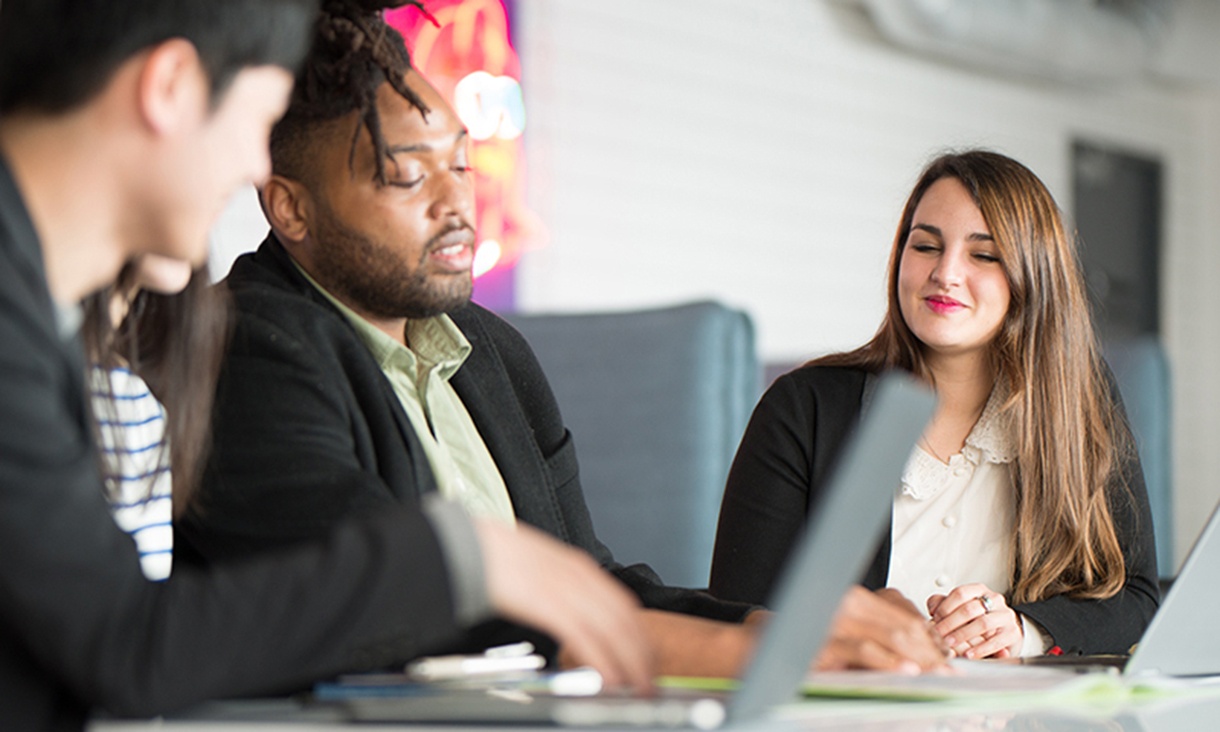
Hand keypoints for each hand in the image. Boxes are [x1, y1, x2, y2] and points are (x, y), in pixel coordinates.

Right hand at [475, 520, 654, 691]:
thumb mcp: (537, 569)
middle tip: (649, 681)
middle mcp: (579, 576)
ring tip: (637, 687)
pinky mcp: (548, 603)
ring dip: (630, 662)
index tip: (646, 657)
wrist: (468, 544)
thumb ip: (557, 590)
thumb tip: (567, 617)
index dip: (639, 634)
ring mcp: (565, 589)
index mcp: (578, 566)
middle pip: (625, 619)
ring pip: (613, 630)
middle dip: (642, 654)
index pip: (623, 604)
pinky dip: (602, 661)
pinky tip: (609, 679)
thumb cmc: (494, 558)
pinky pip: (585, 637)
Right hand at [816, 586, 947, 671]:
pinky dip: (889, 661)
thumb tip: (922, 648)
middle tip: (948, 672)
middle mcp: (849, 604)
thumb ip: (881, 631)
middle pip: (905, 628)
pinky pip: (865, 651)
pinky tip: (906, 670)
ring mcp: (838, 622)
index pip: (907, 618)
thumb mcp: (852, 630)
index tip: (947, 658)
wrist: (772, 642)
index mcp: (858, 598)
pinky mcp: (827, 643)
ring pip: (892, 636)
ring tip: (937, 673)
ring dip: (919, 657)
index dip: (931, 639)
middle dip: (931, 652)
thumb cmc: (815, 640)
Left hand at [927, 583, 1021, 658]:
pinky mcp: (1012, 633)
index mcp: (979, 590)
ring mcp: (1005, 616)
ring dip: (963, 635)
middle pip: (969, 609)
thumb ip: (943, 604)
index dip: (945, 607)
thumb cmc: (977, 620)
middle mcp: (994, 600)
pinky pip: (996, 641)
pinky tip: (968, 654)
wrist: (1004, 633)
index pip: (960, 593)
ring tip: (950, 644)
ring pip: (982, 623)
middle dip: (950, 623)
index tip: (934, 619)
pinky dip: (980, 649)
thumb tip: (932, 608)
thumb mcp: (960, 609)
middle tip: (938, 634)